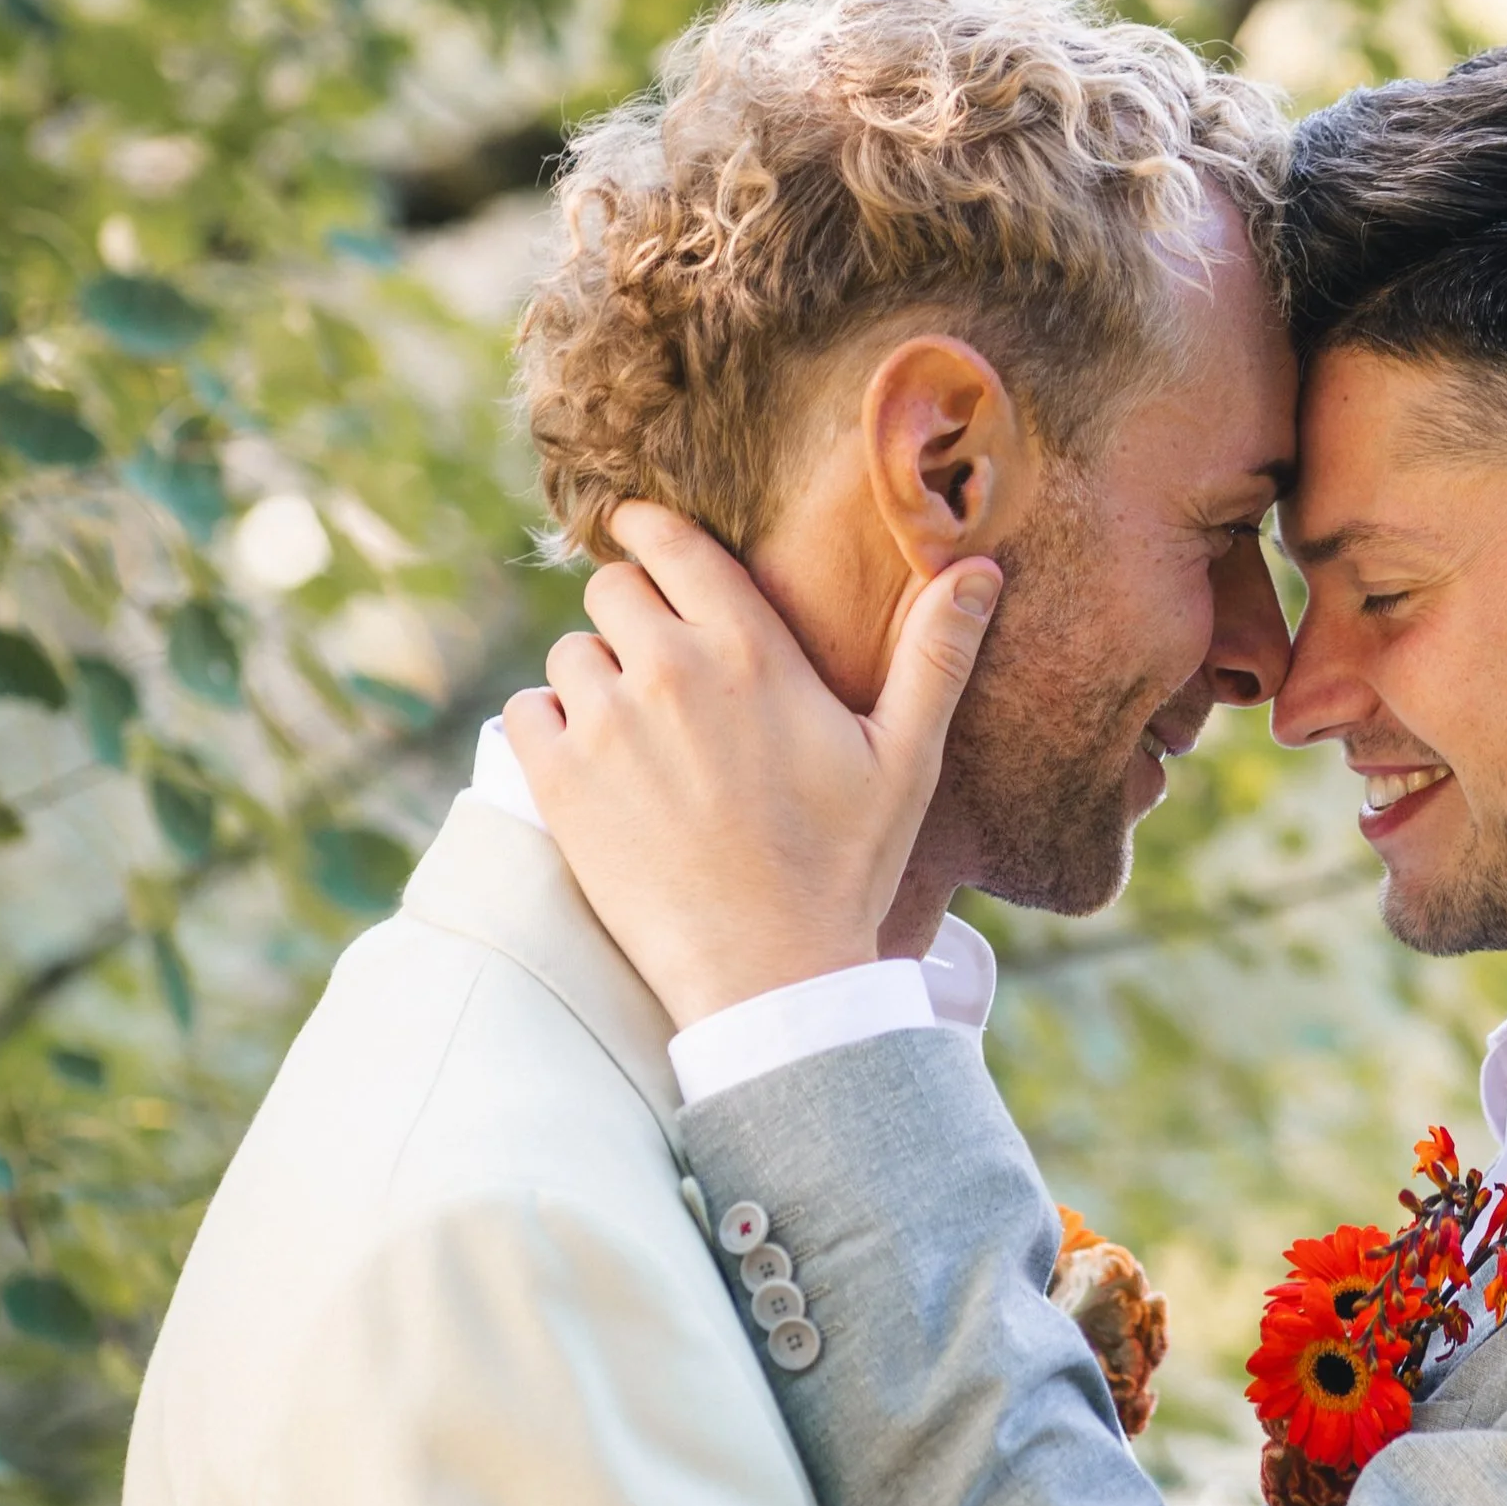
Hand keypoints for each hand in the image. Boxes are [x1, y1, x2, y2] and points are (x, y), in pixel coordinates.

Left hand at [502, 503, 1000, 1025]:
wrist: (770, 975)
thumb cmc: (843, 868)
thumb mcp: (907, 760)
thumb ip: (934, 656)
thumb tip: (980, 570)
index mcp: (748, 650)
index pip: (670, 543)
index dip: (648, 531)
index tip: (639, 533)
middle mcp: (668, 671)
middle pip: (610, 589)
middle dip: (630, 614)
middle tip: (659, 665)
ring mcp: (606, 726)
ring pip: (569, 653)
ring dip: (594, 680)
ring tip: (637, 735)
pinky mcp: (559, 782)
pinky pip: (526, 713)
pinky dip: (549, 730)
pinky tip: (594, 768)